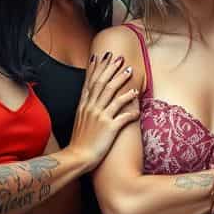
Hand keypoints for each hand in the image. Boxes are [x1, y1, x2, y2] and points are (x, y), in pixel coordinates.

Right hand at [68, 51, 139, 166]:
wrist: (77, 158)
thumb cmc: (81, 140)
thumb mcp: (81, 119)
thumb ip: (87, 106)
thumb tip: (93, 96)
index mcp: (84, 105)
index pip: (91, 82)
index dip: (98, 68)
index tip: (103, 55)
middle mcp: (91, 108)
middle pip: (102, 84)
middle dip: (111, 69)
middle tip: (120, 58)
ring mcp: (100, 117)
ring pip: (112, 94)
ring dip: (122, 81)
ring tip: (130, 71)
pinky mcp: (109, 128)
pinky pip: (123, 114)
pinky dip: (130, 105)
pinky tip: (136, 97)